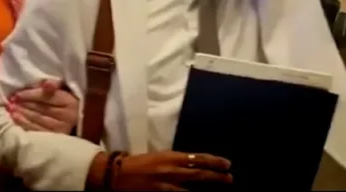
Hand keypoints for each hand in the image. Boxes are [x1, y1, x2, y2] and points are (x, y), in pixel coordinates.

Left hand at [7, 79, 78, 133]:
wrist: (72, 117)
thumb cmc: (63, 99)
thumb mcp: (62, 88)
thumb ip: (54, 84)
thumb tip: (46, 84)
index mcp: (70, 101)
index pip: (47, 97)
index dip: (31, 95)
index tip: (17, 94)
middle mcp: (68, 116)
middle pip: (41, 108)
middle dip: (24, 104)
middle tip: (11, 101)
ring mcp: (61, 129)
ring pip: (38, 119)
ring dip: (22, 113)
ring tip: (11, 109)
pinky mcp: (55, 138)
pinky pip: (36, 130)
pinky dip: (24, 124)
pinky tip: (15, 118)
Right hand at [113, 151, 232, 190]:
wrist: (115, 174)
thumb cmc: (136, 164)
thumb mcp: (157, 157)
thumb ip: (174, 161)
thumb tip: (192, 164)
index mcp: (169, 157)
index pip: (196, 158)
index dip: (213, 161)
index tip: (227, 164)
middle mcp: (170, 170)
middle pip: (198, 173)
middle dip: (216, 176)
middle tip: (230, 177)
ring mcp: (165, 186)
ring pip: (192, 190)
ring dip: (207, 190)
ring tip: (220, 188)